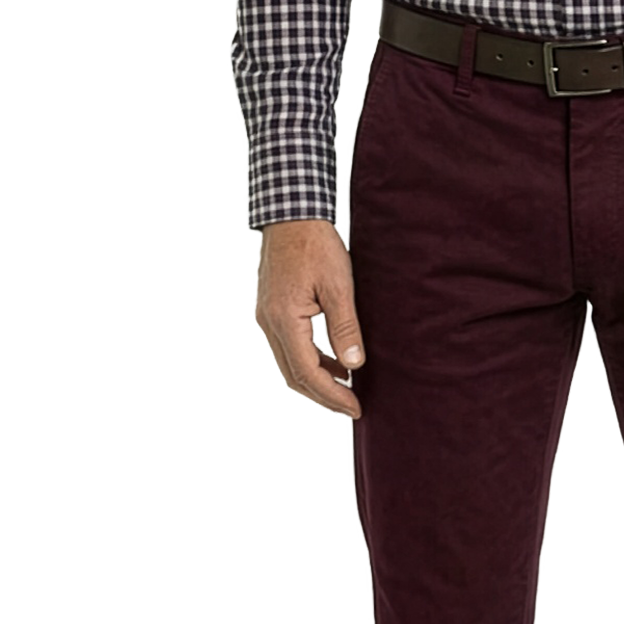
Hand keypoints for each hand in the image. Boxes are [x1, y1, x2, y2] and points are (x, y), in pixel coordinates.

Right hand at [254, 219, 366, 419]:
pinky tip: (334, 360)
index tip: (355, 408)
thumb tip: (354, 365)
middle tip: (353, 407)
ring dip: (317, 378)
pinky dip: (310, 359)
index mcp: (284, 319)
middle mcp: (270, 323)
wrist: (291, 215)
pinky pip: (289, 346)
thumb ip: (345, 327)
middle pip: (294, 375)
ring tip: (347, 387)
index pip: (307, 372)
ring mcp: (268, 317)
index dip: (332, 395)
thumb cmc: (315, 244)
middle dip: (324, 395)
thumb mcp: (339, 285)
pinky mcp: (272, 310)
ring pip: (290, 362)